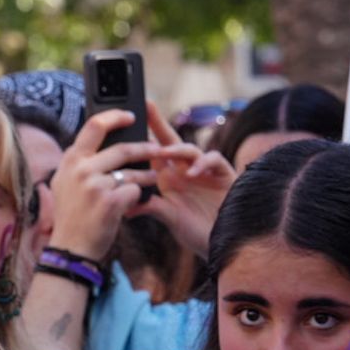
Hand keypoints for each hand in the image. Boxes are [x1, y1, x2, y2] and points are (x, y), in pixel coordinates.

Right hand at [46, 109, 161, 259]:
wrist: (70, 249)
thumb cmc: (71, 217)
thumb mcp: (64, 184)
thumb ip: (78, 163)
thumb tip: (98, 140)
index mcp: (70, 161)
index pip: (95, 125)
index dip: (116, 116)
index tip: (131, 116)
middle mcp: (80, 169)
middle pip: (122, 148)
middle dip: (144, 147)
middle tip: (157, 148)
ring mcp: (94, 185)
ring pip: (132, 171)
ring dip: (147, 174)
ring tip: (153, 178)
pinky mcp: (109, 201)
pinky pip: (134, 190)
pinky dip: (137, 197)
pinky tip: (133, 204)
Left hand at [136, 101, 235, 257]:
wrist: (224, 241)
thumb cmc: (195, 230)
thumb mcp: (169, 217)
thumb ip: (151, 207)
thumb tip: (126, 206)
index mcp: (169, 178)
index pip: (152, 153)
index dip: (141, 138)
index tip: (125, 124)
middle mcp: (185, 170)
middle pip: (170, 141)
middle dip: (158, 124)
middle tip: (146, 107)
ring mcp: (204, 171)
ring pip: (189, 149)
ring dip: (175, 149)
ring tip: (162, 152)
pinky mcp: (223, 174)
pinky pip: (213, 160)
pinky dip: (202, 163)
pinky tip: (191, 172)